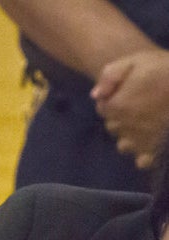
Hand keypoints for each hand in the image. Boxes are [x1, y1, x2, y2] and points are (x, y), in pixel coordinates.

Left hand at [91, 49, 168, 167]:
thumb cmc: (166, 71)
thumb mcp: (137, 61)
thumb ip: (111, 75)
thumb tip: (95, 95)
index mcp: (116, 106)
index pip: (102, 107)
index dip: (113, 98)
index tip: (128, 91)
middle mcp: (123, 128)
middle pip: (113, 126)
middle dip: (121, 117)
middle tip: (141, 105)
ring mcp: (138, 143)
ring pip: (124, 144)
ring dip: (131, 135)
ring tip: (149, 122)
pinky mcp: (153, 153)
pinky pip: (142, 161)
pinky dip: (144, 155)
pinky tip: (153, 143)